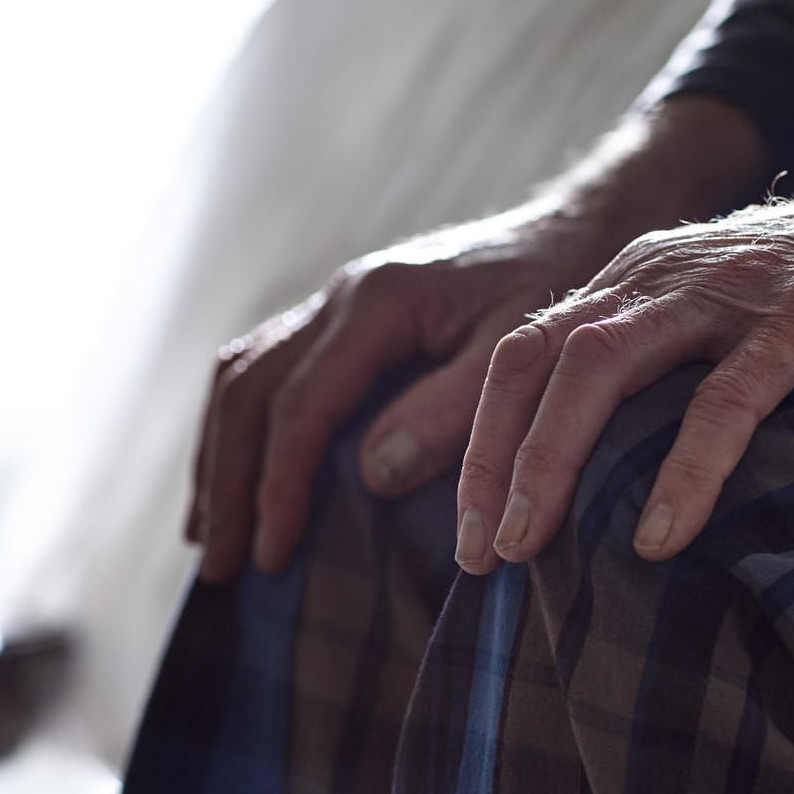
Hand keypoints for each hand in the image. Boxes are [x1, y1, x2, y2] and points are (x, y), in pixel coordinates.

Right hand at [188, 97, 772, 581]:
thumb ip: (453, 411)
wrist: (582, 225)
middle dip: (227, 484)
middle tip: (219, 568)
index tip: (276, 557)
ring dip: (218, 458)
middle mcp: (341, 294)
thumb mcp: (522, 354)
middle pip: (246, 391)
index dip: (279, 487)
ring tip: (210, 536)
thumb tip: (374, 475)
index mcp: (378, 301)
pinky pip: (264, 370)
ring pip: (241, 376)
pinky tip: (242, 480)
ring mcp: (336, 302)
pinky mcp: (345, 318)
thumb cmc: (561, 290)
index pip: (301, 406)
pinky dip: (241, 430)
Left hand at [455, 82, 793, 573]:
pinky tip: (656, 538)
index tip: (464, 532)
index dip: (478, 442)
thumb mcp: (729, 322)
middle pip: (537, 362)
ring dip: (550, 461)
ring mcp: (728, 292)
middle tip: (478, 556)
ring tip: (528, 548)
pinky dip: (681, 471)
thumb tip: (597, 474)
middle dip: (492, 462)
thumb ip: (663, 369)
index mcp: (634, 281)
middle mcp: (660, 276)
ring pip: (600, 368)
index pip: (520, 356)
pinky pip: (724, 399)